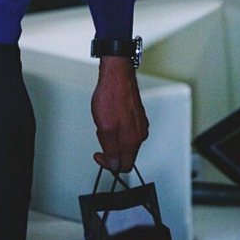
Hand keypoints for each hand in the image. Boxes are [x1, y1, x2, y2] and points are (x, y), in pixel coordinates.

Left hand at [90, 57, 149, 172]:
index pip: (125, 166)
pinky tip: (109, 115)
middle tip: (99, 133)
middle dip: (110, 148)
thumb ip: (110, 148)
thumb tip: (114, 165)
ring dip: (112, 137)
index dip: (109, 165)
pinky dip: (116, 127)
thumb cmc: (111, 95)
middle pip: (125, 154)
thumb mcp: (105, 127)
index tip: (99, 155)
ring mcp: (140, 124)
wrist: (117, 73)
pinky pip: (126, 129)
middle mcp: (140, 133)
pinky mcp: (137, 115)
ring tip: (103, 121)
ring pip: (125, 141)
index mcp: (133, 140)